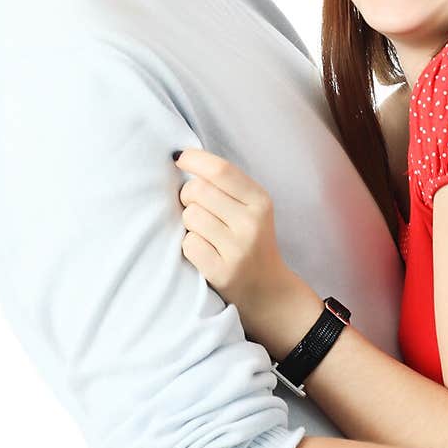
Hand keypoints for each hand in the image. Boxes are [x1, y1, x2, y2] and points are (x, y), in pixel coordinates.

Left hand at [175, 148, 297, 337]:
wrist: (268, 289)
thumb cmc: (249, 240)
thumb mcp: (251, 208)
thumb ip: (225, 185)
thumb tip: (182, 157)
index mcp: (260, 200)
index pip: (220, 170)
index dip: (193, 159)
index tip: (179, 159)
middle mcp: (252, 222)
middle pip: (198, 190)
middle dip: (187, 196)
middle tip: (196, 207)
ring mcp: (238, 248)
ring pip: (189, 216)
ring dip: (189, 223)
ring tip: (205, 233)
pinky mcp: (222, 271)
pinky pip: (188, 244)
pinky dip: (190, 246)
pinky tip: (205, 252)